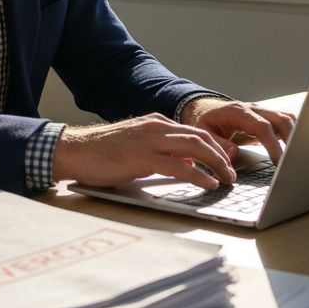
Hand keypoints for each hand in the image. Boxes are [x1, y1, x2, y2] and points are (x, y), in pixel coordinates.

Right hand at [52, 113, 237, 189]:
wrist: (75, 150)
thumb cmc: (102, 153)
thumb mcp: (138, 148)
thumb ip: (162, 153)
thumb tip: (186, 165)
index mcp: (156, 123)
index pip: (194, 131)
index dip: (215, 146)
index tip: (227, 160)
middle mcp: (156, 127)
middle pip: (200, 137)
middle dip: (221, 155)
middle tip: (233, 172)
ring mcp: (150, 141)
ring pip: (194, 147)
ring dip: (216, 164)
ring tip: (227, 179)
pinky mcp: (142, 158)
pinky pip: (179, 167)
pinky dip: (199, 175)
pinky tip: (209, 184)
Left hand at [181, 97, 296, 161]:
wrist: (207, 109)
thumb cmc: (206, 121)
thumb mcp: (204, 133)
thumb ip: (218, 144)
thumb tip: (233, 155)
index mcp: (238, 112)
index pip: (262, 126)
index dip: (272, 144)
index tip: (279, 162)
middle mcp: (255, 109)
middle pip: (282, 119)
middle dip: (292, 139)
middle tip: (296, 162)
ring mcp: (264, 113)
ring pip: (288, 118)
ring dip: (297, 135)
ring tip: (301, 156)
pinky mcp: (269, 120)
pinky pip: (287, 123)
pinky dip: (296, 133)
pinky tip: (299, 149)